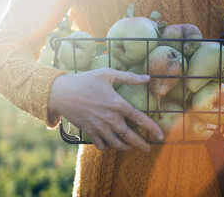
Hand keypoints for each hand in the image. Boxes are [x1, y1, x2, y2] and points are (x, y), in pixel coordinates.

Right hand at [47, 68, 163, 151]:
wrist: (62, 92)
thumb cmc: (85, 80)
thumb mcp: (107, 74)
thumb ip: (129, 77)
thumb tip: (148, 77)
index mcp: (117, 104)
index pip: (140, 118)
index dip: (152, 128)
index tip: (161, 136)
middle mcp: (110, 118)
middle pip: (130, 136)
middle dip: (141, 145)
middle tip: (147, 149)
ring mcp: (99, 127)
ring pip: (117, 144)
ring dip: (126, 147)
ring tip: (131, 147)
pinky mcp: (89, 132)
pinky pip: (102, 145)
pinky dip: (108, 147)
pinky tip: (111, 144)